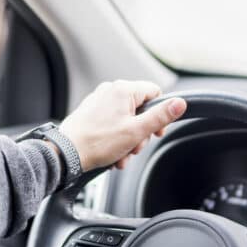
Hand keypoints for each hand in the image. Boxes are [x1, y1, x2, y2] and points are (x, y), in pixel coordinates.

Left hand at [59, 80, 186, 171]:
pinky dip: (115, 140)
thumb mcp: (137, 131)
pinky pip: (111, 124)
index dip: (160, 114)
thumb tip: (180, 103)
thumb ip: (160, 116)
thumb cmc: (98, 142)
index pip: (154, 93)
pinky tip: (111, 155)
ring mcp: (99, 102)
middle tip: (134, 148)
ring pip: (126, 120)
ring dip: (128, 141)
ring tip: (121, 156)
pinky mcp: (90, 113)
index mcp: (123, 90)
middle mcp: (110, 91)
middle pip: (140, 109)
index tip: (157, 131)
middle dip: (141, 133)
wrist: (66, 153)